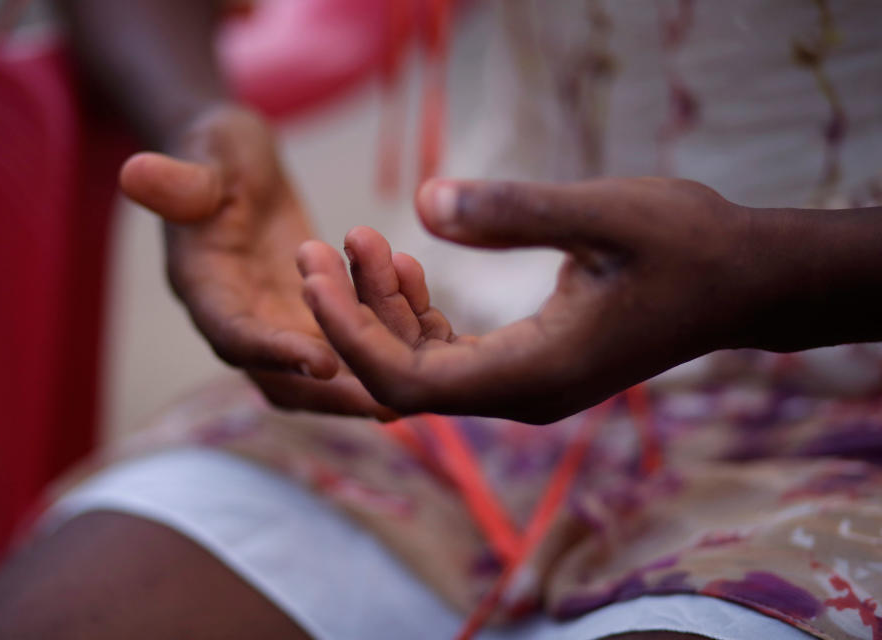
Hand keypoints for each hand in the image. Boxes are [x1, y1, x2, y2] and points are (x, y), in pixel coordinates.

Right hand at [120, 105, 392, 418]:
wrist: (235, 162)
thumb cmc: (217, 150)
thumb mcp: (206, 154)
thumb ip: (179, 178)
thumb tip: (133, 173)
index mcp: (203, 284)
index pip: (232, 332)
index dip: (273, 351)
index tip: (323, 362)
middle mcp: (235, 316)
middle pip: (274, 375)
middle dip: (325, 394)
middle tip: (380, 404)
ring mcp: (270, 321)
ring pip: (307, 376)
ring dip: (351, 390)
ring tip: (403, 403)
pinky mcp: (301, 315)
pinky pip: (334, 348)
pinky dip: (366, 357)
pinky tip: (412, 356)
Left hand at [299, 177, 762, 423]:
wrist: (741, 281)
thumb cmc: (685, 245)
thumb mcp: (605, 213)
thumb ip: (514, 212)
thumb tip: (423, 203)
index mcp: (534, 373)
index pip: (409, 382)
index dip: (349, 334)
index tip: (311, 275)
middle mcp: (522, 395)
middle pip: (404, 378)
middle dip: (351, 317)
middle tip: (316, 248)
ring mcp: (524, 385)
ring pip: (423, 366)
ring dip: (382, 310)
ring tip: (359, 241)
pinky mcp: (528, 365)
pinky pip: (449, 354)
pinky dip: (416, 315)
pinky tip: (404, 267)